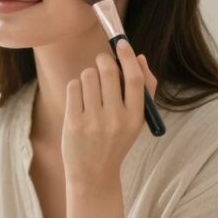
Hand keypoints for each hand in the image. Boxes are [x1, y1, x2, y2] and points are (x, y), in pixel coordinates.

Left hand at [62, 40, 157, 193]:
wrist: (93, 174)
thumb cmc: (116, 141)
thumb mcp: (136, 120)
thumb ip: (144, 89)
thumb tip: (138, 57)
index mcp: (135, 117)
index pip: (134, 79)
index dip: (127, 57)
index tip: (122, 43)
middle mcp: (115, 119)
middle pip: (108, 71)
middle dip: (103, 61)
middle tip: (102, 63)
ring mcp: (93, 121)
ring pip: (88, 75)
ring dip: (88, 75)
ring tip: (90, 89)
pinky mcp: (74, 123)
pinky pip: (73, 86)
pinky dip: (76, 87)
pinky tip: (80, 99)